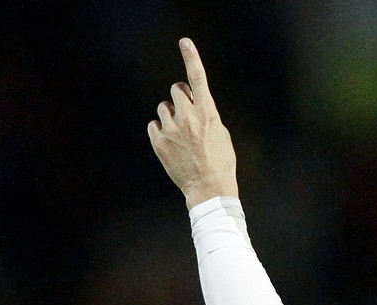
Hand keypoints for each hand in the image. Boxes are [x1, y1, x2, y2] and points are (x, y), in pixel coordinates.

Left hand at [148, 38, 238, 208]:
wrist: (209, 189)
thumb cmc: (220, 161)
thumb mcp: (221, 134)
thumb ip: (207, 114)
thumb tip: (195, 103)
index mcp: (207, 114)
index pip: (197, 79)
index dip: (191, 58)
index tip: (184, 43)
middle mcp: (187, 118)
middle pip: (175, 90)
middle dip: (181, 97)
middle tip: (187, 113)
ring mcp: (171, 130)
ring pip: (163, 107)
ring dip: (170, 115)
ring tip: (181, 134)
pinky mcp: (159, 142)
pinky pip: (154, 124)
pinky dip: (161, 130)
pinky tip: (172, 143)